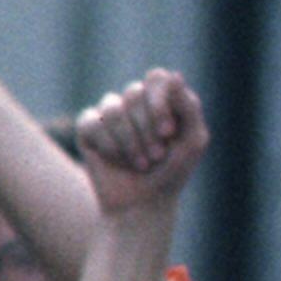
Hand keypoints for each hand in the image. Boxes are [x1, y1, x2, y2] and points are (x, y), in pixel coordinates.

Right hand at [76, 68, 207, 217]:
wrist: (142, 205)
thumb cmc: (172, 172)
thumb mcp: (192, 142)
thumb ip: (188, 107)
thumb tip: (174, 75)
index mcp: (163, 98)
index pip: (157, 78)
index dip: (160, 103)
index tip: (168, 133)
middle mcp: (135, 101)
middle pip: (134, 93)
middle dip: (147, 129)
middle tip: (157, 156)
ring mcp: (110, 113)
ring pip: (113, 108)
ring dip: (130, 141)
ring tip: (141, 164)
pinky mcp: (88, 128)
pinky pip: (92, 123)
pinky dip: (110, 146)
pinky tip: (116, 162)